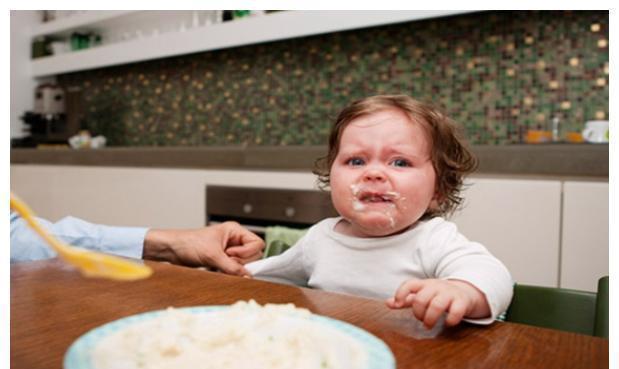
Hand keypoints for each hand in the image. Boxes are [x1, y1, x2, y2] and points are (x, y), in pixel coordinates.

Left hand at [142, 221, 263, 275]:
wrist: (172, 250)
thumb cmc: (188, 243)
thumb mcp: (212, 255)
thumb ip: (231, 267)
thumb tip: (247, 276)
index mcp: (234, 230)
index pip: (257, 243)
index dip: (248, 252)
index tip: (233, 256)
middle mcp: (234, 239)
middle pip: (253, 254)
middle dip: (240, 261)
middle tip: (225, 260)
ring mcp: (229, 250)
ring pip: (244, 263)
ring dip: (233, 267)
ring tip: (218, 264)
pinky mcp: (223, 259)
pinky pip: (234, 268)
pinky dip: (227, 271)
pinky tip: (215, 268)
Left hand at [385, 278, 489, 328]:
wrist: (464, 291)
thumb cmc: (437, 295)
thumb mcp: (421, 294)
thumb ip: (406, 299)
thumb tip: (388, 303)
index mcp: (424, 284)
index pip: (409, 284)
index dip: (401, 293)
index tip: (398, 304)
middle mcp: (435, 286)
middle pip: (421, 299)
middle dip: (418, 313)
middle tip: (421, 320)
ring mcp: (449, 293)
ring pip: (436, 305)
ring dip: (430, 319)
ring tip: (429, 325)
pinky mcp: (462, 302)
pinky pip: (456, 311)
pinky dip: (450, 320)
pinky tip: (447, 323)